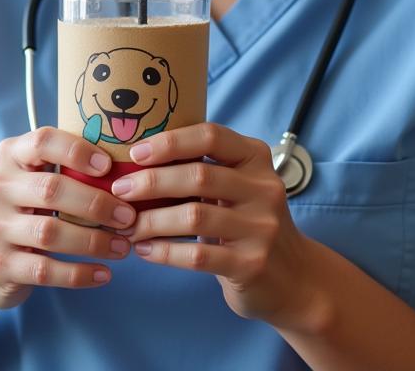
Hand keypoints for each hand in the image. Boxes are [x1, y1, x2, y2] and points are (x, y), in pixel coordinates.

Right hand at [0, 128, 137, 310]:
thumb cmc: (20, 208)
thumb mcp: (30, 178)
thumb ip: (63, 167)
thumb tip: (126, 169)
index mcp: (9, 157)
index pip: (42, 141)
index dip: (77, 150)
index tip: (108, 166)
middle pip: (52, 189)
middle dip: (97, 203)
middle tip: (128, 216)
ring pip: (51, 233)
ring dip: (94, 242)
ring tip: (123, 247)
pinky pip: (45, 270)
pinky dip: (79, 274)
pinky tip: (103, 273)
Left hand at [109, 122, 317, 330]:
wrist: (293, 278)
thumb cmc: (248, 222)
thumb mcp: (238, 186)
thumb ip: (203, 169)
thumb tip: (137, 160)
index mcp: (256, 158)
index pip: (211, 136)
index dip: (170, 141)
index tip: (136, 153)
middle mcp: (264, 188)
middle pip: (198, 175)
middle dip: (152, 182)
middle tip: (121, 191)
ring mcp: (261, 228)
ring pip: (194, 217)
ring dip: (152, 220)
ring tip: (126, 225)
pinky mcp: (251, 264)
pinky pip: (197, 256)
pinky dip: (163, 252)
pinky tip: (144, 249)